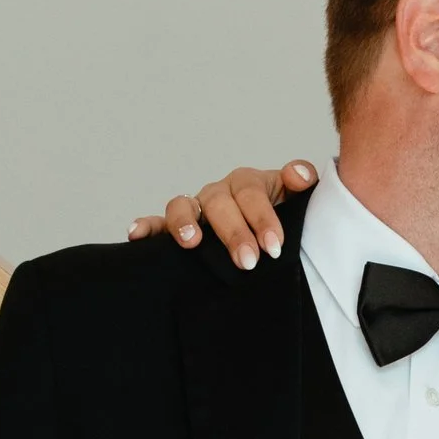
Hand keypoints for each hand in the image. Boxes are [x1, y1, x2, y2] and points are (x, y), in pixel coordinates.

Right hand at [126, 161, 314, 270]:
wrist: (269, 235)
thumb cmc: (282, 216)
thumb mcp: (296, 199)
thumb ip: (300, 182)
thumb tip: (302, 176)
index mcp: (247, 184)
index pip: (252, 194)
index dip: (262, 218)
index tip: (274, 247)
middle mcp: (219, 193)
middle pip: (219, 203)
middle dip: (233, 232)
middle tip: (248, 261)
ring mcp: (197, 209)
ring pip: (183, 206)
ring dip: (184, 222)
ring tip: (190, 242)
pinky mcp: (176, 227)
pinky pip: (157, 222)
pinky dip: (147, 226)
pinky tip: (136, 234)